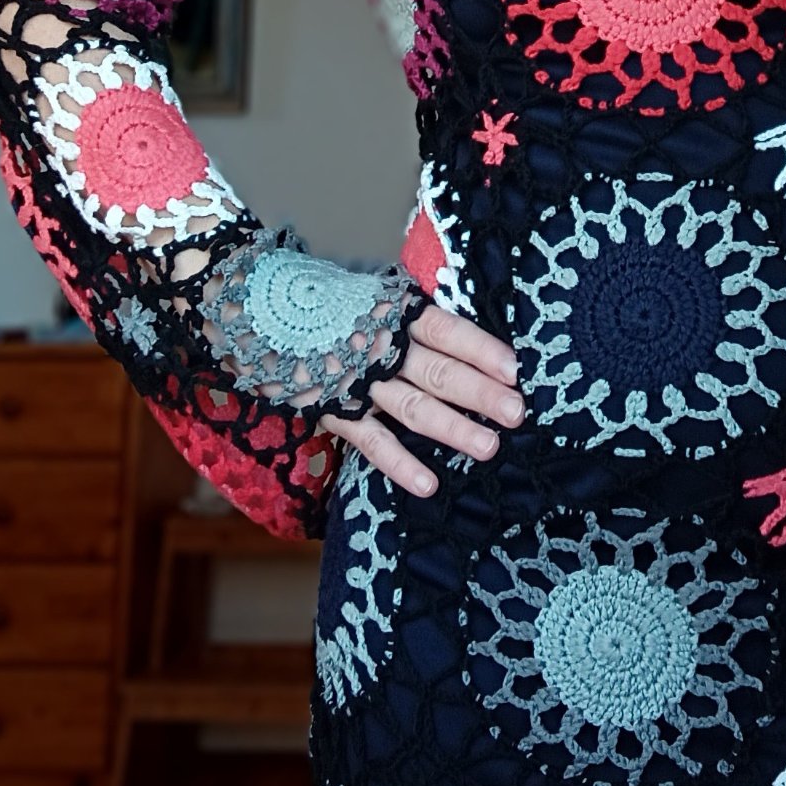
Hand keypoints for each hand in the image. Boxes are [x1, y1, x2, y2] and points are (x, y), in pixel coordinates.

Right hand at [318, 305, 522, 495]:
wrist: (269, 317)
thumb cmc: (343, 311)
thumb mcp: (383, 301)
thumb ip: (423, 321)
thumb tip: (482, 346)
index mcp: (399, 317)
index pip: (447, 332)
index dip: (480, 351)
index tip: (515, 370)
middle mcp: (383, 350)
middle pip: (438, 372)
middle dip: (479, 394)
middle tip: (515, 413)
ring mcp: (360, 383)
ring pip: (413, 408)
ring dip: (452, 428)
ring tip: (489, 447)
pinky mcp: (338, 412)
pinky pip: (373, 442)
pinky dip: (400, 464)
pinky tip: (429, 484)